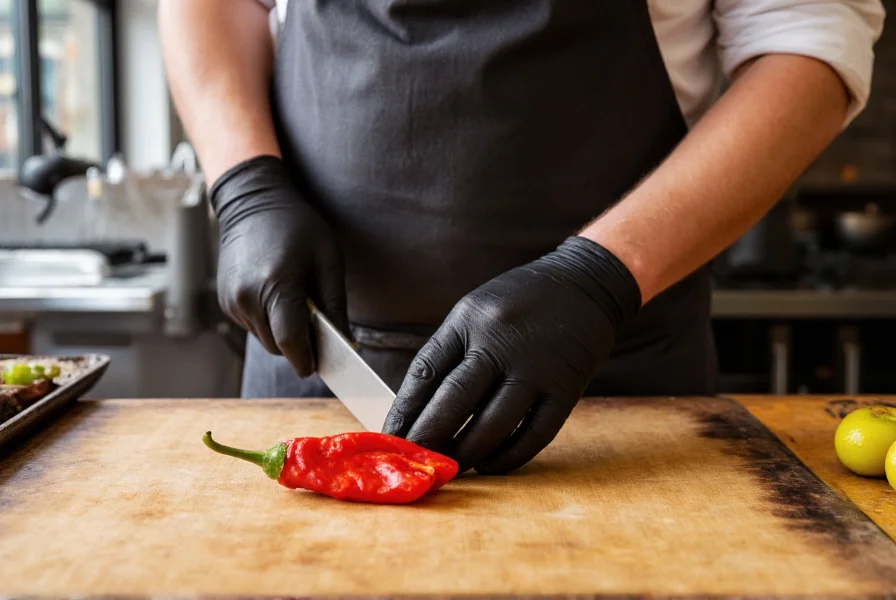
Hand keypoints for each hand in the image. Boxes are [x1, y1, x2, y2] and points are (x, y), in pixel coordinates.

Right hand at [210, 155, 347, 376]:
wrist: (252, 202)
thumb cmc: (297, 227)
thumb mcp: (328, 259)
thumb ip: (335, 304)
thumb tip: (345, 343)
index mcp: (276, 285)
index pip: (290, 341)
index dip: (306, 359)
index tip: (319, 367)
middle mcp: (247, 297)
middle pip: (277, 346)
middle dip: (299, 345)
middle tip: (317, 328)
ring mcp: (232, 301)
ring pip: (264, 339)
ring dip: (282, 332)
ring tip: (295, 303)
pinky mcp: (225, 301)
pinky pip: (252, 326)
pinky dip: (268, 321)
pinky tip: (276, 295)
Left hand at [383, 236, 640, 473]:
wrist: (587, 282)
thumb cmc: (522, 300)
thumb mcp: (477, 309)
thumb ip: (452, 350)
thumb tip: (419, 408)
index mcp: (469, 318)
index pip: (426, 370)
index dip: (404, 409)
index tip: (390, 436)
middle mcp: (500, 341)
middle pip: (454, 399)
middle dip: (428, 436)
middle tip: (412, 461)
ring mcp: (536, 367)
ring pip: (492, 424)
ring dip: (466, 453)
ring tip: (450, 467)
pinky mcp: (566, 388)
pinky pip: (533, 435)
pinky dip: (508, 457)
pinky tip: (489, 465)